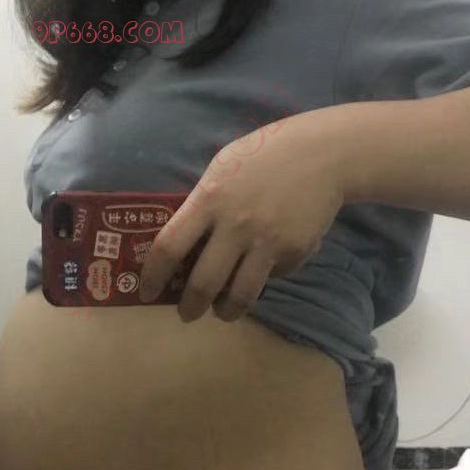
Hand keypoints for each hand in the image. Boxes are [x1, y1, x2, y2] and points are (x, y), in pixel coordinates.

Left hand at [139, 118, 344, 321]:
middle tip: (187, 314)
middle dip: (190, 307)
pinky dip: (264, 279)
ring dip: (227, 311)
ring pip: (240, 294)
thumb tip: (186, 243)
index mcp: (210, 200)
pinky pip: (272, 277)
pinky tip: (264, 269)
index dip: (153, 275)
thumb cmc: (265, 155)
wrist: (323, 155)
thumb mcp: (222, 169)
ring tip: (223, 312)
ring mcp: (268, 242)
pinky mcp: (294, 252)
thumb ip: (202, 203)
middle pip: (204, 283)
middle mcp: (236, 225)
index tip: (146, 291)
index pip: (169, 247)